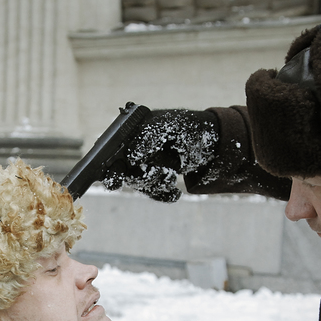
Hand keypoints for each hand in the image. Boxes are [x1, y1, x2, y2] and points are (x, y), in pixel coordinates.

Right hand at [101, 109, 218, 201]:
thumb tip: (132, 156)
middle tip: (146, 178)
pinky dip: (165, 196)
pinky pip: (155, 193)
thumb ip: (149, 136)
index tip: (114, 179)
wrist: (211, 141)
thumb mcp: (169, 125)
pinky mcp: (158, 180)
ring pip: (141, 184)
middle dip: (137, 178)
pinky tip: (175, 193)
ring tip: (170, 174)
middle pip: (123, 172)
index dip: (108, 167)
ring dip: (156, 183)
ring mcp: (145, 167)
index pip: (111, 152)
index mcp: (131, 135)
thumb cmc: (187, 126)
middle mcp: (134, 152)